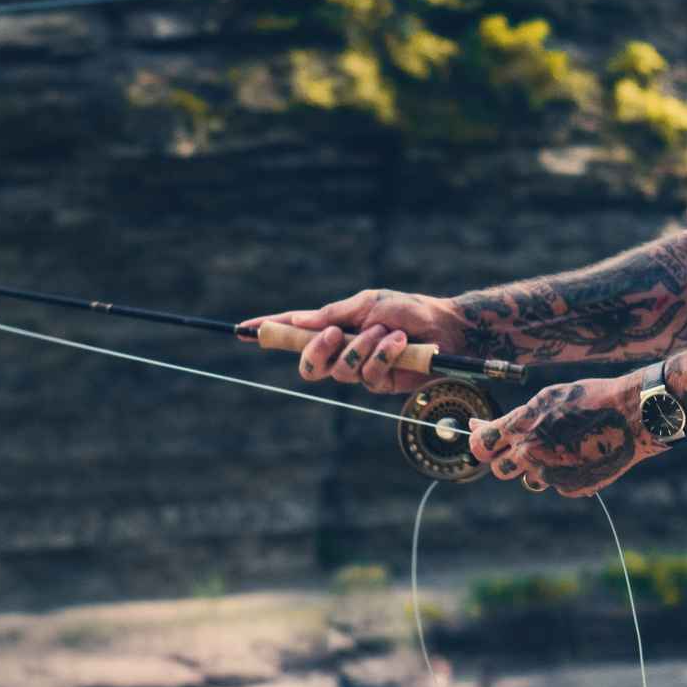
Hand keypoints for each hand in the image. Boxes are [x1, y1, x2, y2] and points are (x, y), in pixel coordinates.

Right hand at [239, 289, 466, 393]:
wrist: (445, 326)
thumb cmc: (407, 309)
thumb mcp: (367, 303)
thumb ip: (333, 315)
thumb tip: (299, 321)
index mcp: (333, 325)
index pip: (294, 328)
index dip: (268, 330)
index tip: (242, 329)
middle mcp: (341, 349)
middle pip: (308, 366)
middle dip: (315, 352)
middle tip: (335, 334)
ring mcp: (359, 368)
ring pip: (340, 371)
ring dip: (364, 347)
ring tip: (388, 331)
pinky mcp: (380, 383)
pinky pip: (368, 376)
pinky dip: (384, 355)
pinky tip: (399, 343)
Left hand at [467, 373, 664, 496]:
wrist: (632, 416)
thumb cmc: (588, 399)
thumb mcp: (546, 398)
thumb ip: (513, 418)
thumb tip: (477, 425)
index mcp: (520, 427)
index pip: (480, 445)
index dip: (481, 444)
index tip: (487, 442)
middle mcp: (531, 453)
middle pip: (499, 470)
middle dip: (506, 460)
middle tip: (525, 446)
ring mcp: (550, 474)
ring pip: (530, 479)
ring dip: (538, 467)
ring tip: (564, 446)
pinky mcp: (570, 488)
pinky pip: (556, 484)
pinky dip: (564, 473)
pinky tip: (582, 454)